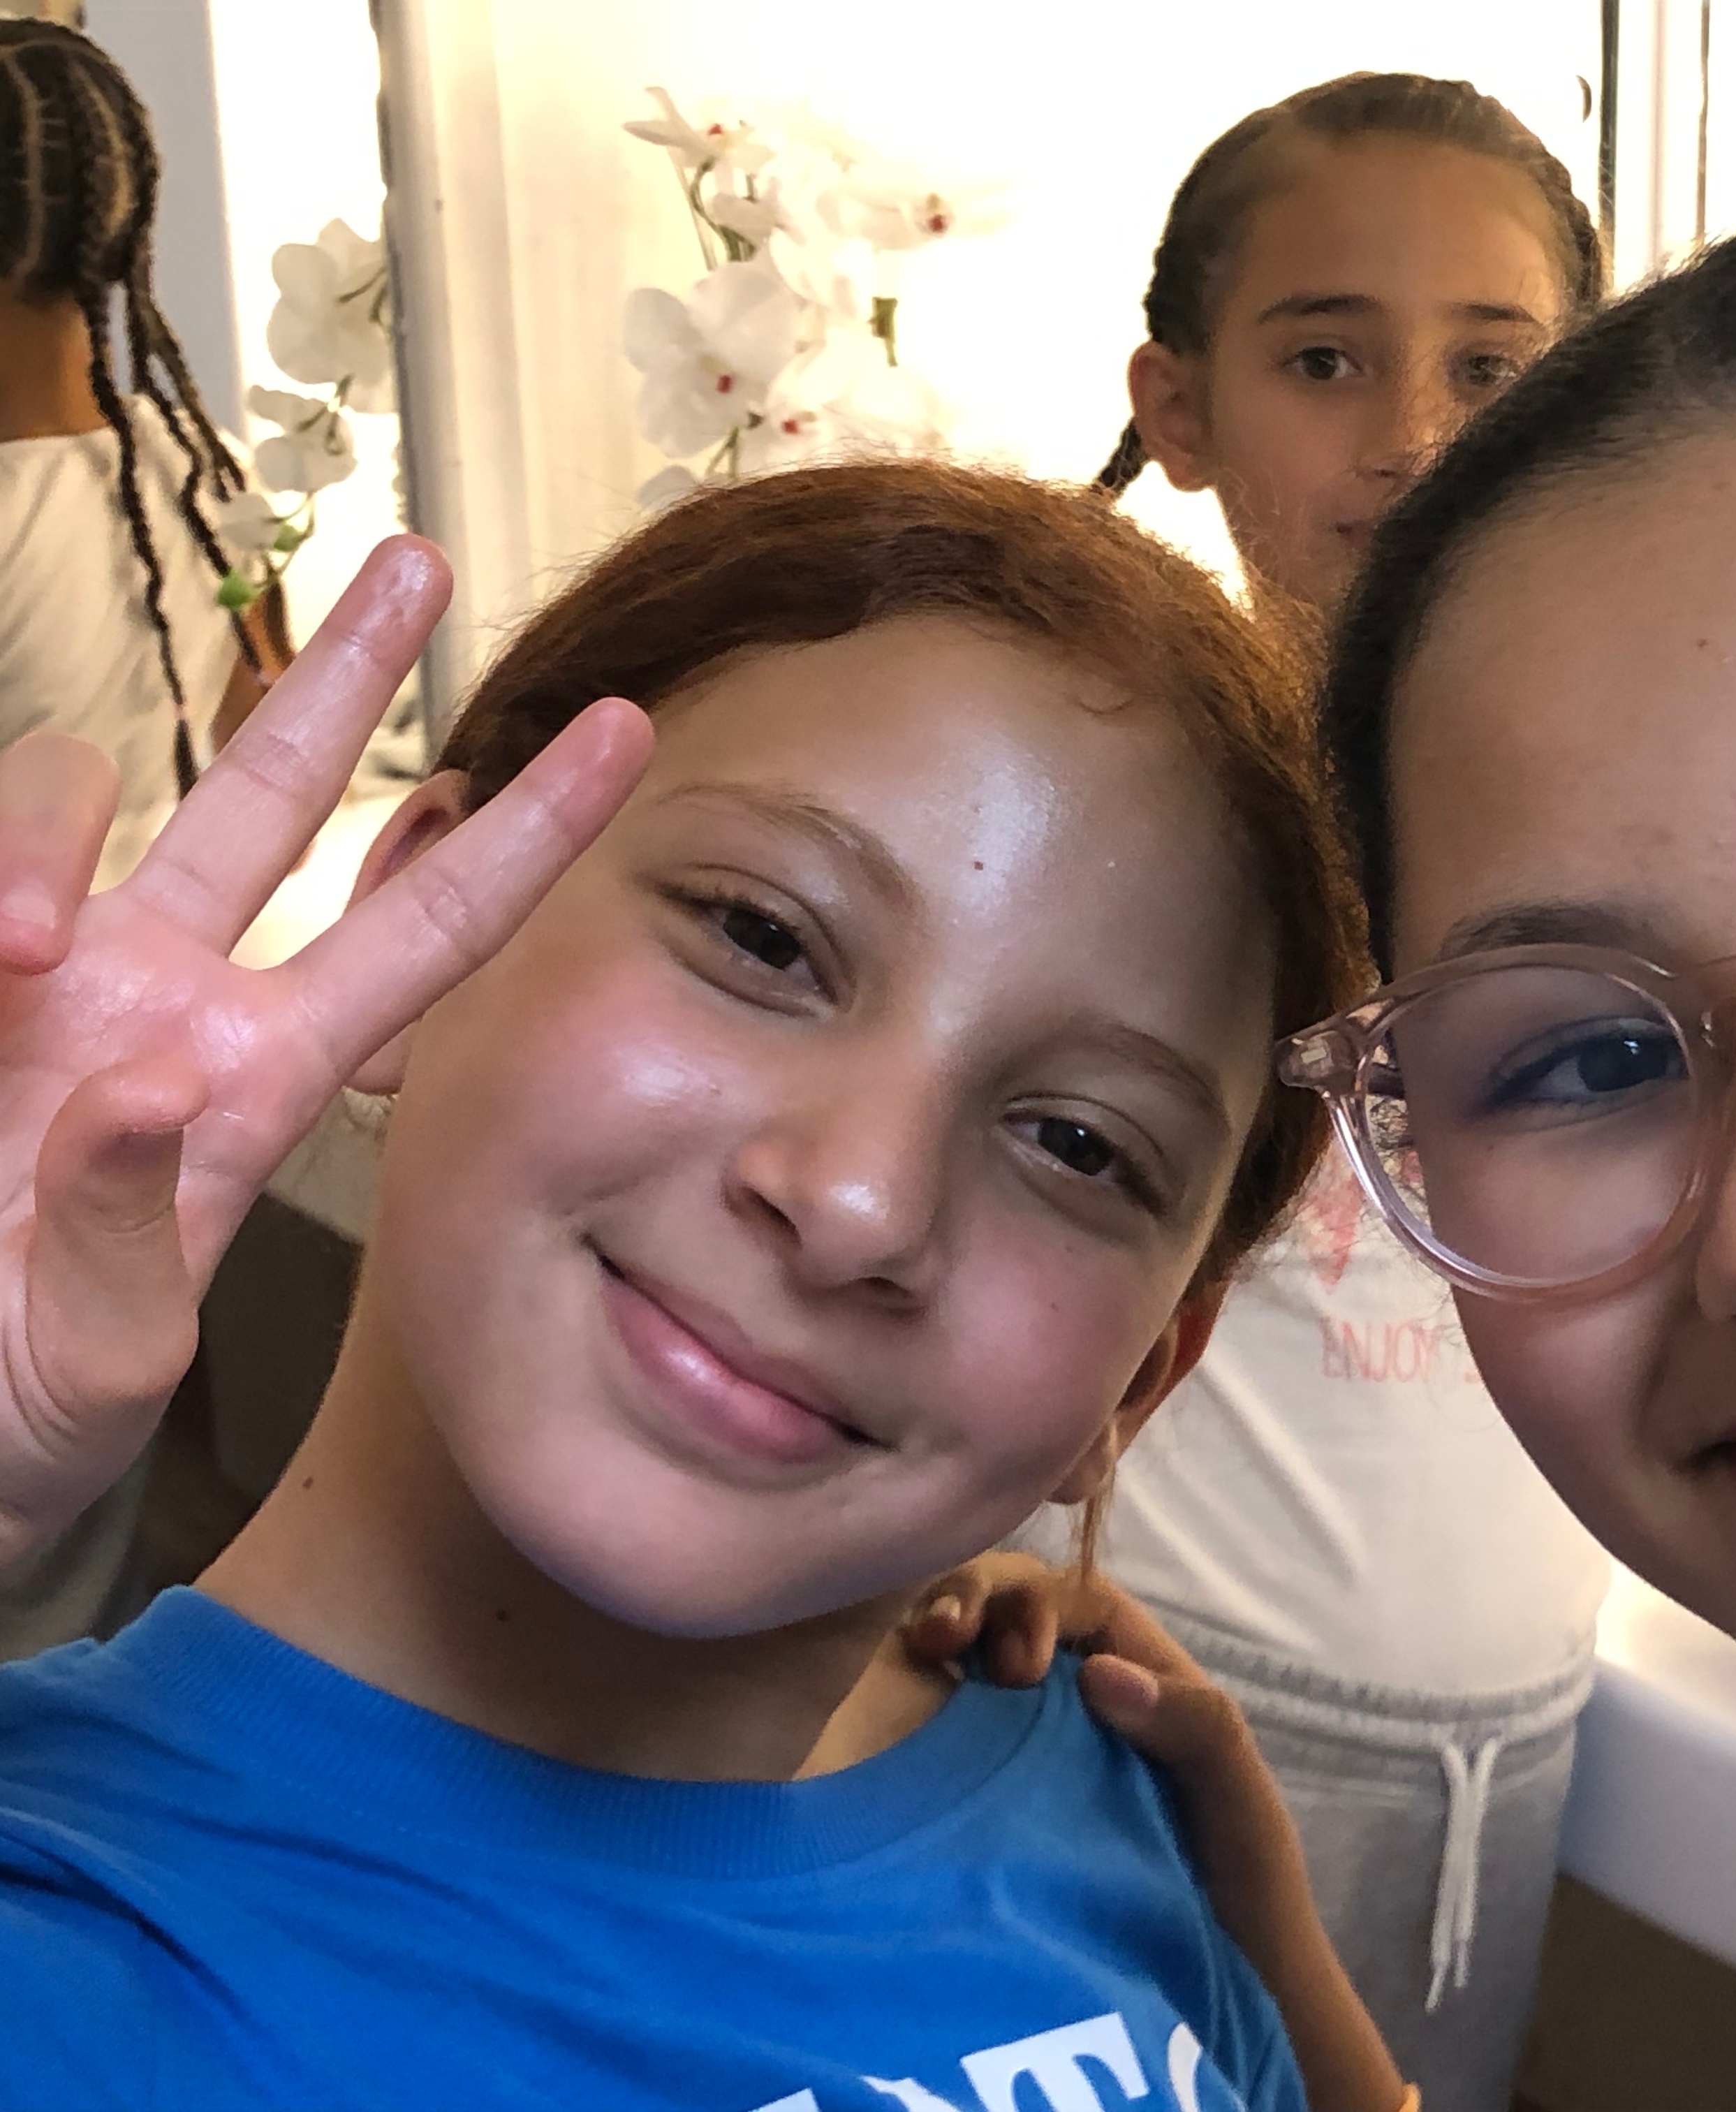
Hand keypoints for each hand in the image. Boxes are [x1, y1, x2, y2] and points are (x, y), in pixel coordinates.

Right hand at [0, 538, 650, 1563]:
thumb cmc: (25, 1414)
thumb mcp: (101, 1367)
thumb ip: (136, 1240)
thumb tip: (157, 1091)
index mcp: (256, 1078)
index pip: (424, 930)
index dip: (527, 836)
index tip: (626, 731)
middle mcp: (160, 997)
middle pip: (264, 794)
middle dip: (336, 675)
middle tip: (418, 558)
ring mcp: (41, 981)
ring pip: (72, 800)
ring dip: (40, 836)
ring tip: (17, 948)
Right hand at [901, 1555, 1409, 2111]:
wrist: (1226, 1981)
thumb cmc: (1242, 1882)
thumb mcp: (1236, 1794)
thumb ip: (1194, 1725)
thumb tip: (1099, 1672)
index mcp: (1139, 1674)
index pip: (1072, 1598)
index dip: (1033, 1605)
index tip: (1016, 1668)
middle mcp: (1079, 1697)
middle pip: (1008, 1614)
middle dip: (966, 1603)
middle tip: (935, 1639)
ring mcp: (1028, 1747)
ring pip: (967, 1665)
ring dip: (935, 1644)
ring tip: (915, 1659)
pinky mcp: (989, 1801)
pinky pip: (948, 1738)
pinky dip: (919, 1712)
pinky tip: (897, 1725)